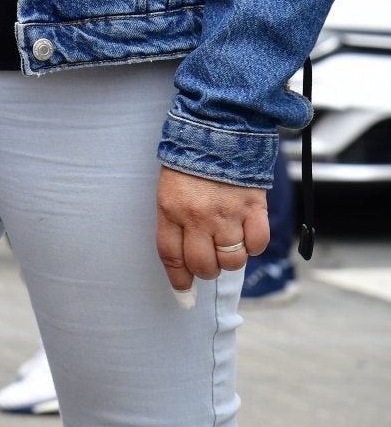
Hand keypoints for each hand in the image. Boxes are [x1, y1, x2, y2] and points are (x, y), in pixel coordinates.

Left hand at [155, 166, 268, 296]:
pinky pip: (257, 244)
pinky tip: (247, 232)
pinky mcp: (254, 207)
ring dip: (230, 259)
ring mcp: (227, 213)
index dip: (179, 281)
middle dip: (206, 271)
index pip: (171, 257)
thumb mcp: (169, 191)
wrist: (220, 130)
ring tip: (227, 243)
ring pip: (232, 260)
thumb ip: (176, 222)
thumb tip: (188, 259)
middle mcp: (198, 217)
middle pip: (204, 266)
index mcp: (171, 210)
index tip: (184, 296)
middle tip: (209, 261)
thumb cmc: (190, 161)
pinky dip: (253, 245)